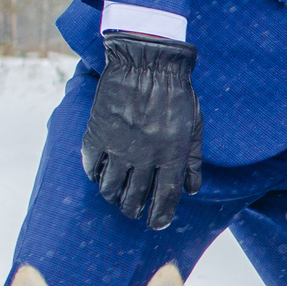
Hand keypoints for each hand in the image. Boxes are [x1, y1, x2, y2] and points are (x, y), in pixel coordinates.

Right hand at [81, 34, 202, 227]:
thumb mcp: (195, 126)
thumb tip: (192, 190)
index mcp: (171, 155)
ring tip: (115, 197)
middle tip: (133, 211)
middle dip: (134, 210)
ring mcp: (118, 145)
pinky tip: (99, 174)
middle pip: (134, 198)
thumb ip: (193, 160)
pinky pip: (91, 164)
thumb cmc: (176, 93)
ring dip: (113, 197)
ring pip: (110, 188)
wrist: (147, 61)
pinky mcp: (98, 133)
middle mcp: (144, 155)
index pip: (165, 198)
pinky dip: (94, 174)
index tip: (156, 224)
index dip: (160, 216)